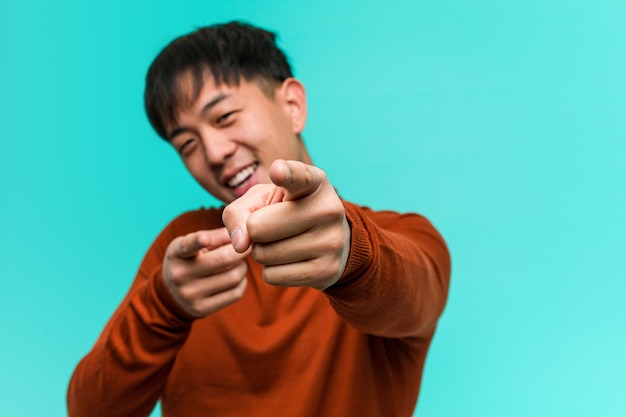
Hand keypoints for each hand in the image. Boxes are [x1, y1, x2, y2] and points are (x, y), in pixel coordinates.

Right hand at [162, 228, 249, 316]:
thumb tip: (242, 234)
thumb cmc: (189, 259)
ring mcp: (190, 294)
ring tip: (237, 263)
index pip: (187, 246)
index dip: (197, 241)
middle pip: (224, 259)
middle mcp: (180, 275)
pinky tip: (235, 278)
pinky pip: (236, 293)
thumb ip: (215, 236)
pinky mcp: (202, 309)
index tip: (204, 239)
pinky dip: (242, 282)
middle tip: (245, 247)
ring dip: (243, 267)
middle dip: (242, 250)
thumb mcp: (191, 243)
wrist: (172, 294)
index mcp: (177, 253)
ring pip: (234, 277)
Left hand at [222, 159, 350, 289]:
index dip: (286, 173)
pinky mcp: (327, 270)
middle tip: (273, 227)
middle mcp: (328, 209)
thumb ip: (239, 211)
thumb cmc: (287, 212)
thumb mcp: (262, 199)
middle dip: (255, 231)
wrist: (330, 241)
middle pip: (258, 227)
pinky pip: (273, 276)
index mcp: (314, 182)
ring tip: (284, 242)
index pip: (299, 176)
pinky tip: (291, 260)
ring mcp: (331, 242)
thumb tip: (240, 245)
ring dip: (263, 252)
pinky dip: (272, 271)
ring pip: (264, 255)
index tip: (278, 170)